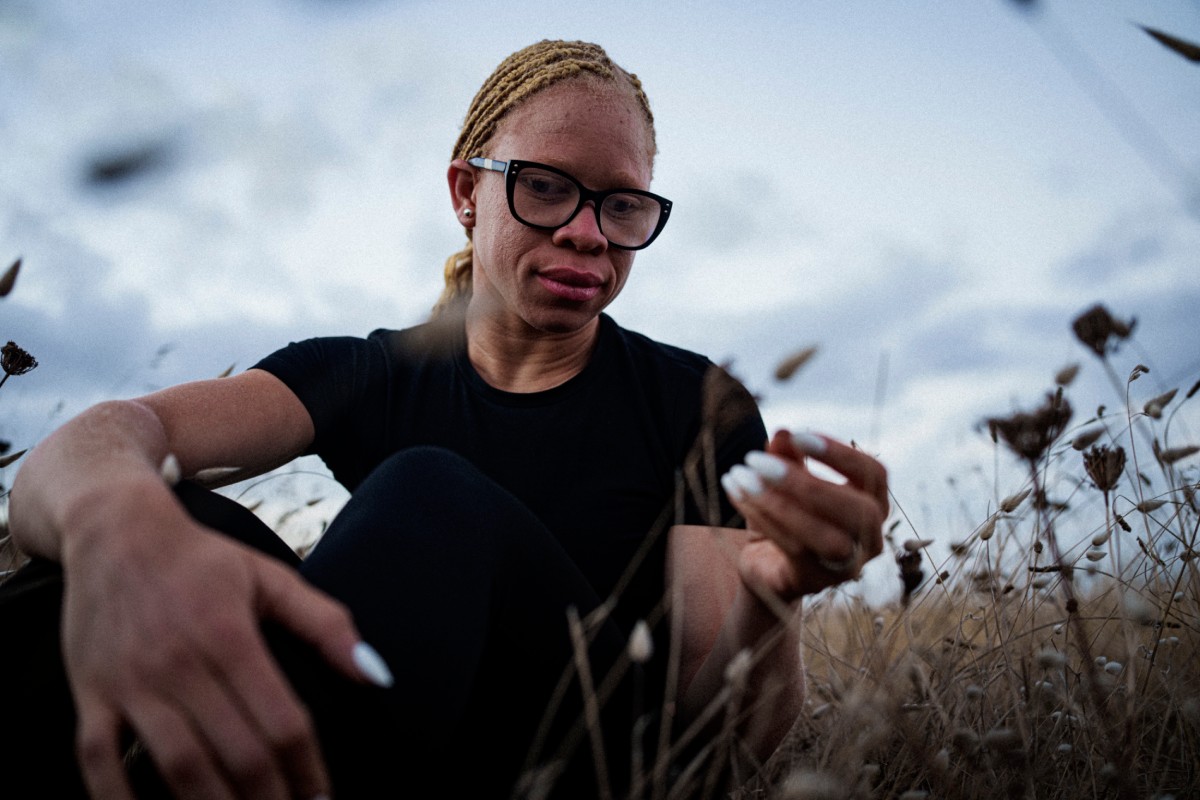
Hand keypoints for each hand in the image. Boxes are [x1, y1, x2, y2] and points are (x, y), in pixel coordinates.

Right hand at [60, 499, 373, 799]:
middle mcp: (180, 663)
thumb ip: (326, 624)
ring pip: (177, 766)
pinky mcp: (90, 695)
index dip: (306, 768)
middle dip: (270, 797)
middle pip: (236, 753)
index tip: (320, 796)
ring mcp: (131, 682)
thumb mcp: (270, 577)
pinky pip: (96, 761)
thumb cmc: (200, 560)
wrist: (114, 531)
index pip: (281, 721)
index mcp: (230, 635)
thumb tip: (374, 672)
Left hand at [720, 429, 887, 600]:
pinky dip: (762, 517)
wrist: (764, 565)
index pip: (873, 474)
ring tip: (742, 475)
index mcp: (873, 504)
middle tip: (759, 461)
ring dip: (779, 502)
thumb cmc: (784, 516)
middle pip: (858, 510)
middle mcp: (871, 538)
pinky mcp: (816, 580)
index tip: (798, 436)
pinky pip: (794, 549)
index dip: (839, 454)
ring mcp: (848, 565)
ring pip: (825, 536)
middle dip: (808, 482)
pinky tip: (736, 492)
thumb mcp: (784, 482)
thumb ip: (788, 457)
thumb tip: (783, 433)